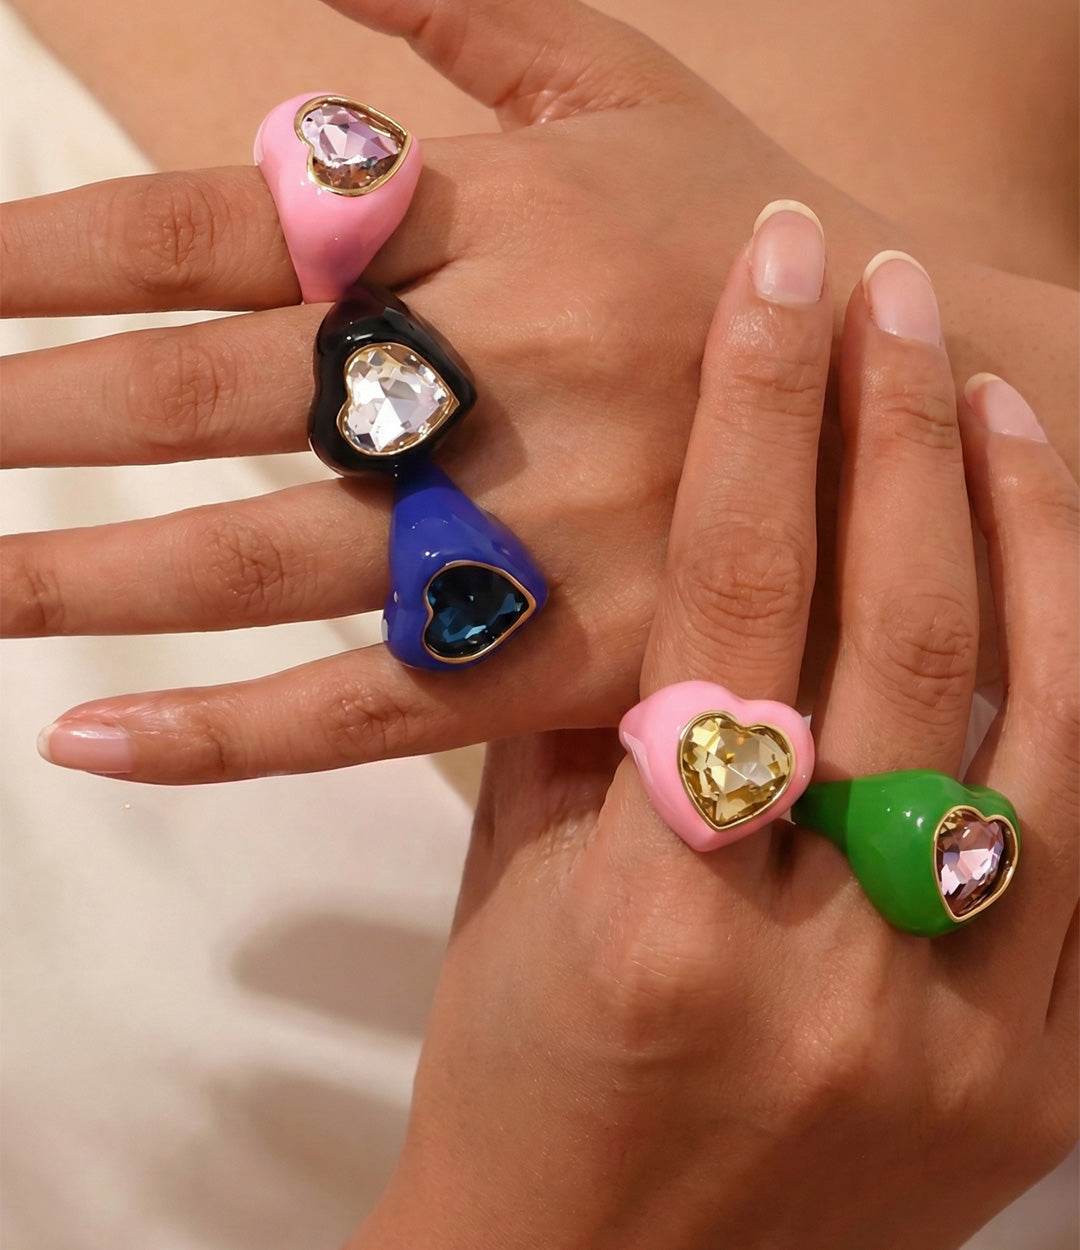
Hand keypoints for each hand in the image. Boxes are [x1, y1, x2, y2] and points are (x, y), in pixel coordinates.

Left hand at [3, 0, 1075, 782]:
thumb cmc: (758, 242)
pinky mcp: (573, 662)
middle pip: (217, 397)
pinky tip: (92, 743)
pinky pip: (372, 711)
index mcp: (502, 216)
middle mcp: (503, 369)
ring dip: (88, 577)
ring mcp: (537, 529)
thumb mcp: (639, 89)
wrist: (924, 405)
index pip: (228, 223)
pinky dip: (226, 735)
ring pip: (265, 564)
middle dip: (42, 415)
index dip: (59, 251)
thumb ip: (472, 17)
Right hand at [348, 211, 1078, 1249]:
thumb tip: (643, 536)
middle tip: (897, 292)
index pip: (735, 601)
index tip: (780, 276)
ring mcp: (963, 1037)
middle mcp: (829, 969)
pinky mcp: (1042, 1086)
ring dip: (1030, 535)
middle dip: (900, 430)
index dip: (760, 415)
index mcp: (661, 919)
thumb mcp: (519, 887)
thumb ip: (585, 713)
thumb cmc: (519, 1071)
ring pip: (1045, 727)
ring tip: (996, 401)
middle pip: (903, 638)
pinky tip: (1066, 578)